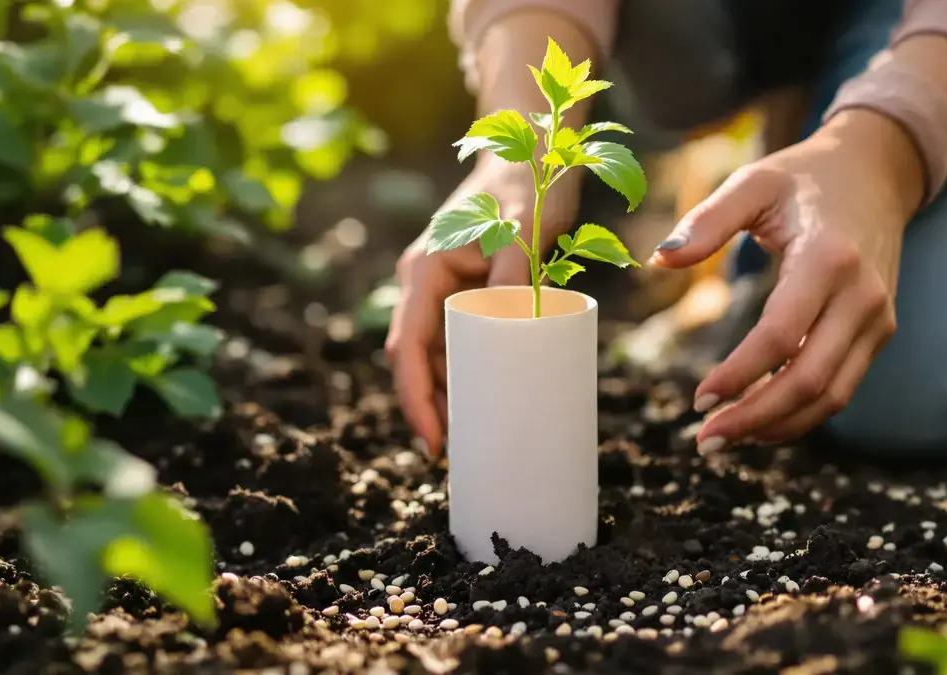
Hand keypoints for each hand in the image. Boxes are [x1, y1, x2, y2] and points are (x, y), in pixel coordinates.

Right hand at [385, 156, 582, 458]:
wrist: (537, 150)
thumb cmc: (529, 185)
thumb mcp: (525, 228)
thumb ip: (517, 269)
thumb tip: (512, 319)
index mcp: (426, 271)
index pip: (409, 348)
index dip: (416, 399)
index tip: (434, 441)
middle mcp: (426, 282)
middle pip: (417, 359)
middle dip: (430, 408)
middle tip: (457, 454)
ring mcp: (446, 286)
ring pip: (437, 354)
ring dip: (447, 395)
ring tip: (471, 440)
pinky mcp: (470, 290)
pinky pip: (459, 340)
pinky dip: (466, 373)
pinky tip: (483, 401)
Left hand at [650, 110, 923, 450]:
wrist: (876, 172)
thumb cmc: (803, 178)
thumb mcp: (752, 182)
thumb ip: (706, 221)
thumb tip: (658, 260)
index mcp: (828, 258)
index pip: (781, 336)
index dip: (739, 374)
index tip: (697, 400)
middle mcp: (862, 295)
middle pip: (811, 380)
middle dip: (755, 418)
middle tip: (705, 442)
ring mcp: (877, 318)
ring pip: (832, 396)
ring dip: (778, 426)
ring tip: (725, 438)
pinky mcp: (879, 332)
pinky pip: (842, 387)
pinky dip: (801, 414)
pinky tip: (758, 420)